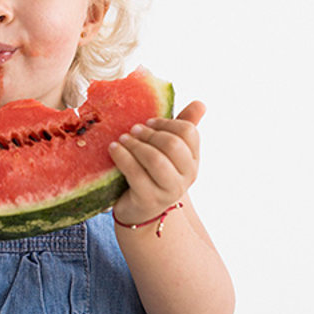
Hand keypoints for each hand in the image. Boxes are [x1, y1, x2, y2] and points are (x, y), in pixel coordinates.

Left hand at [108, 101, 205, 224]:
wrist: (138, 210)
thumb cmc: (151, 173)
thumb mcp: (166, 150)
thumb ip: (181, 128)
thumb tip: (201, 103)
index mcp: (193, 159)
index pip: (189, 132)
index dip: (167, 123)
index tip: (148, 122)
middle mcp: (187, 176)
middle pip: (173, 145)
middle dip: (150, 134)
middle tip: (132, 130)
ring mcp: (169, 190)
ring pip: (156, 160)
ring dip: (135, 145)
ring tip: (121, 139)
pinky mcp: (149, 200)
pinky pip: (136, 174)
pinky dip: (122, 157)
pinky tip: (113, 149)